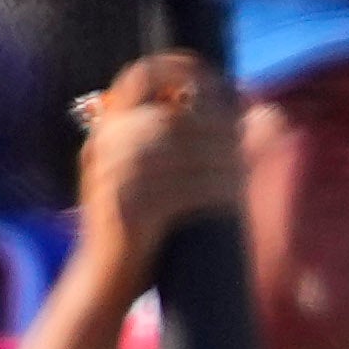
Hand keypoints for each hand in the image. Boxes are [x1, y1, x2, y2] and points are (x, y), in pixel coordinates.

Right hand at [71, 51, 242, 270]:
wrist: (103, 279)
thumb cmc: (137, 223)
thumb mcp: (145, 173)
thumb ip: (174, 138)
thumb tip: (245, 107)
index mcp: (105, 130)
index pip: (139, 78)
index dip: (179, 69)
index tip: (216, 80)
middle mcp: (102, 148)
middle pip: (171, 120)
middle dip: (213, 129)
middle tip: (243, 139)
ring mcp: (110, 179)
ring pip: (179, 153)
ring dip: (218, 160)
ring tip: (243, 169)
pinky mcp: (126, 211)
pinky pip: (181, 190)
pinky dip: (212, 191)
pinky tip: (232, 196)